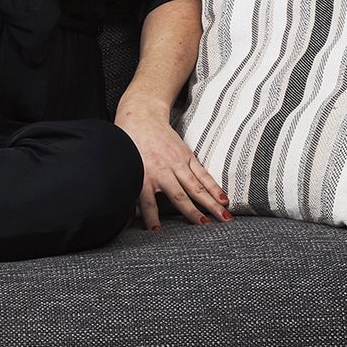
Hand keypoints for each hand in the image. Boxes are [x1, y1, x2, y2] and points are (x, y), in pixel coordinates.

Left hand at [115, 93, 231, 230]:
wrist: (141, 115)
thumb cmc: (130, 143)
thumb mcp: (125, 164)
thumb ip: (129, 187)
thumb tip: (122, 211)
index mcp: (142, 174)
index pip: (146, 200)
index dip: (150, 216)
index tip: (156, 231)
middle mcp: (161, 170)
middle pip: (179, 195)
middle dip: (192, 212)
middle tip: (205, 227)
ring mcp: (176, 162)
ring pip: (196, 186)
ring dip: (211, 203)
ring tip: (224, 218)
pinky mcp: (186, 155)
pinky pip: (202, 174)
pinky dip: (213, 187)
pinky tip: (223, 198)